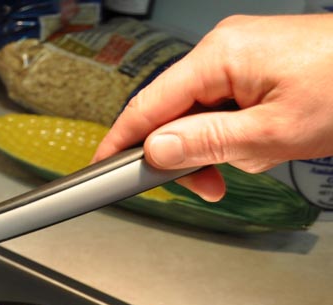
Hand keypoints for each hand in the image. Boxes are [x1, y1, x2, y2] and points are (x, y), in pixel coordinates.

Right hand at [93, 14, 332, 201]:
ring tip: (249, 163)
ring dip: (214, 147)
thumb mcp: (272, 133)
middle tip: (205, 187)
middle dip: (184, 153)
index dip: (121, 142)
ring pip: (200, 112)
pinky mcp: (258, 63)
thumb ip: (205, 143)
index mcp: (220, 56)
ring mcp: (242, 53)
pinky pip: (224, 104)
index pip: (148, 105)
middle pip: (173, 111)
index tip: (101, 170)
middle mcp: (225, 47)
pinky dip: (233, 132)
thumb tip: (156, 149)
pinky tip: (260, 145)